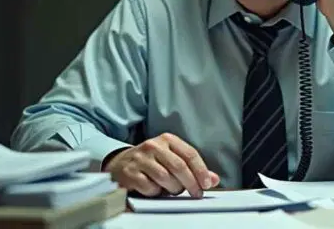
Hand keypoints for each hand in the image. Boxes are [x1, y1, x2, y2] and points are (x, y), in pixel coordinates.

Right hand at [103, 132, 219, 197]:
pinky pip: (150, 187)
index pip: (190, 154)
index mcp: (167, 139)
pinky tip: (155, 189)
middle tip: (196, 193)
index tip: (207, 184)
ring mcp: (140, 158)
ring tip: (173, 190)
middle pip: (179, 167)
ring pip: (166, 178)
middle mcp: (153, 145)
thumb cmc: (150, 162)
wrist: (119, 163)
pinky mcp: (130, 173)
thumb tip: (214, 179)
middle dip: (191, 183)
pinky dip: (156, 192)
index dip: (201, 171)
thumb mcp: (172, 159)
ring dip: (173, 189)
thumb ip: (193, 168)